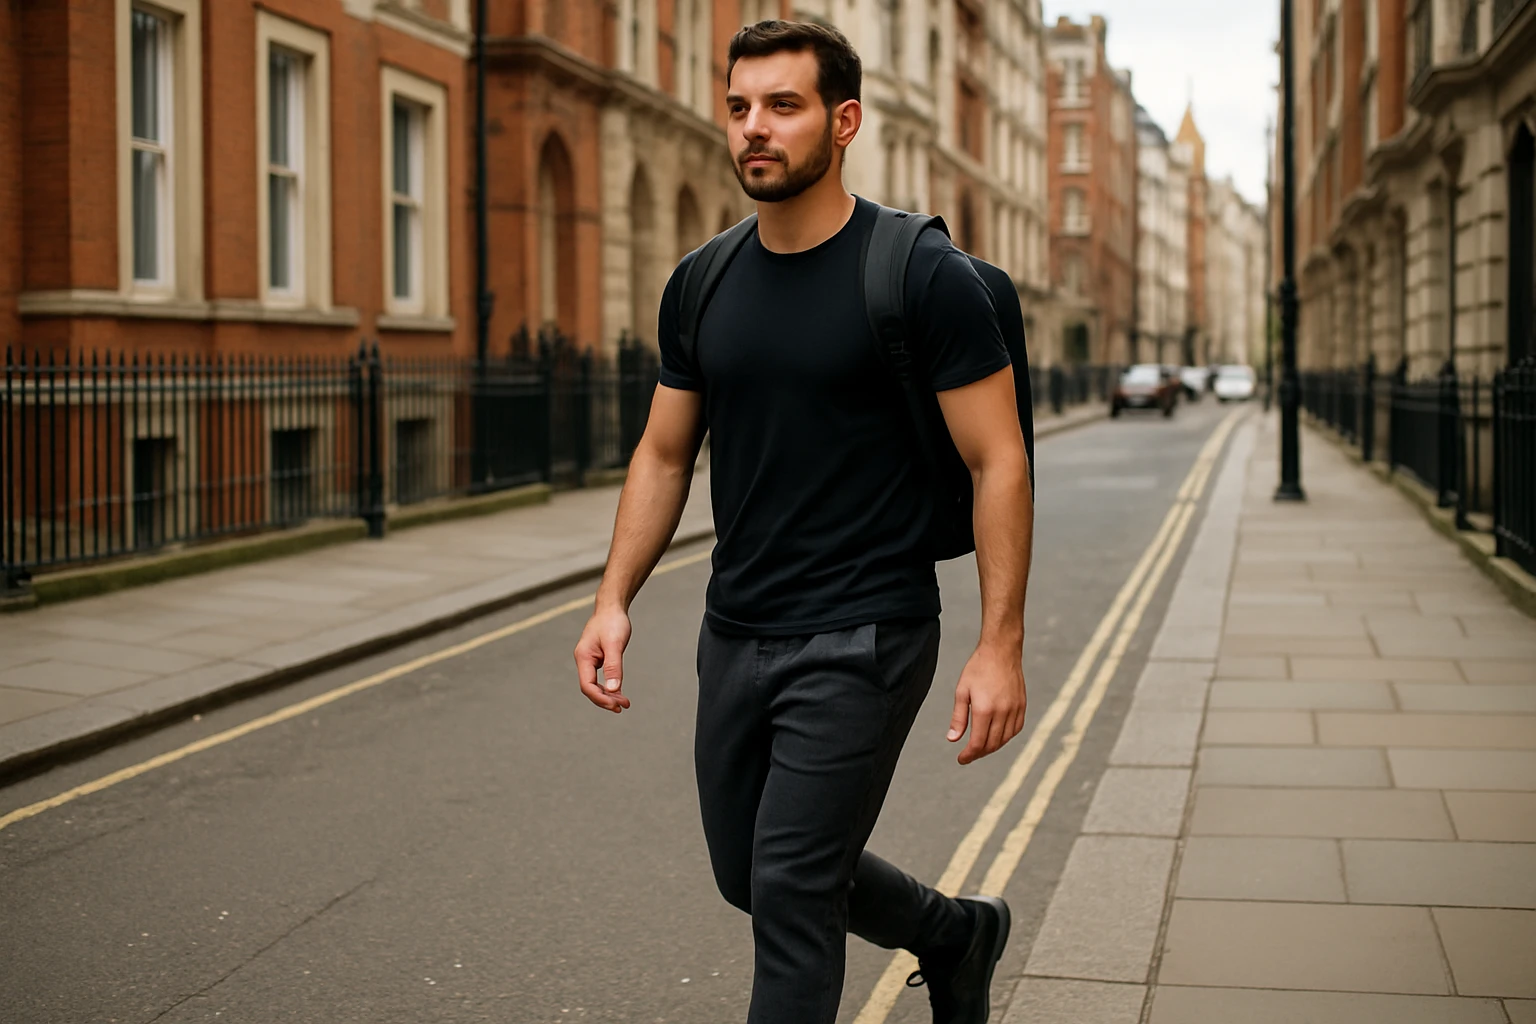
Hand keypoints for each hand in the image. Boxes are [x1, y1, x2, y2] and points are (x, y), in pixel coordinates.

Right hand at [574, 605, 632, 712]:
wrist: (612, 606)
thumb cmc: (613, 622)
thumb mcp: (615, 644)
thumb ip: (613, 667)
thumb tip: (612, 690)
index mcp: (584, 657)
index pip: (587, 685)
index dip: (601, 698)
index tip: (616, 705)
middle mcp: (584, 660)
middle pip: (591, 688)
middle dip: (606, 700)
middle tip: (623, 706)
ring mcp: (590, 660)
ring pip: (596, 685)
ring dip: (609, 695)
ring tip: (624, 703)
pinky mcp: (598, 658)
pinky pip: (601, 678)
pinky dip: (610, 686)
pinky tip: (619, 692)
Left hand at [947, 643, 1026, 764]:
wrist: (1001, 651)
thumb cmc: (978, 668)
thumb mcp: (962, 691)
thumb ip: (958, 718)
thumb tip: (953, 739)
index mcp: (984, 709)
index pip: (978, 743)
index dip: (969, 755)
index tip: (961, 759)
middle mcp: (1002, 712)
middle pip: (992, 745)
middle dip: (979, 753)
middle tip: (969, 755)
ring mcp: (1015, 709)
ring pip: (1005, 739)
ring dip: (992, 747)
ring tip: (980, 747)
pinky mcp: (1022, 706)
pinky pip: (1016, 729)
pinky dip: (1006, 737)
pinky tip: (997, 736)